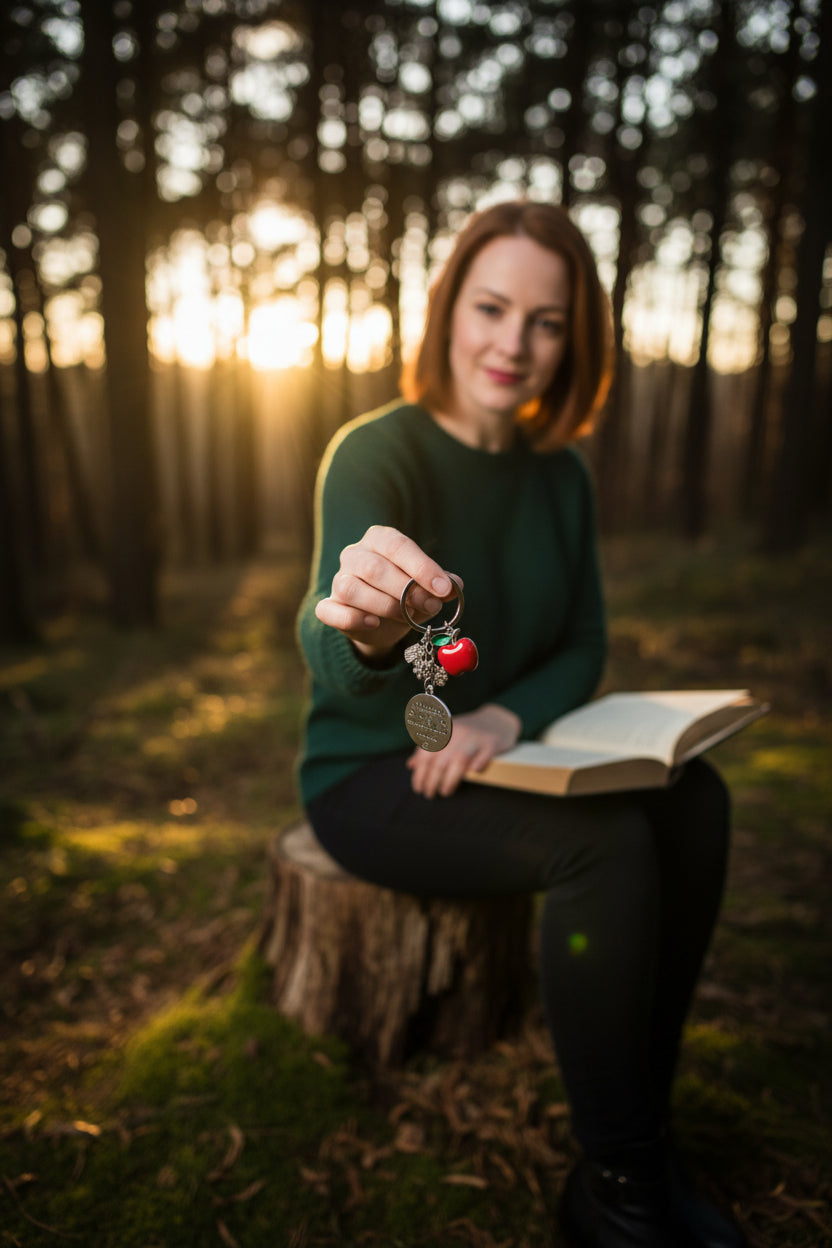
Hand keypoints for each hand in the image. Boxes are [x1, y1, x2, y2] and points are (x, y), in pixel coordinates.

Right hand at [315, 525, 460, 658]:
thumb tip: (455, 586)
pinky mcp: (329, 606)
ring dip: (385, 606)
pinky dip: (353, 618)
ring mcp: (338, 579)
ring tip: (407, 617)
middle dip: (407, 590)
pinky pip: (331, 611)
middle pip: (375, 568)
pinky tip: (374, 623)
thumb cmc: (405, 595)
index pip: (398, 546)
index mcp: (379, 540)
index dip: (422, 567)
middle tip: (431, 606)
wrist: (380, 624)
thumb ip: (440, 585)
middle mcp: (355, 555)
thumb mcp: (426, 587)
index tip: (443, 588)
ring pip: (352, 588)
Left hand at [407, 704, 521, 798]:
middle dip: (432, 780)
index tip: (418, 788)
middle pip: (441, 760)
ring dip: (450, 779)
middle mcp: (457, 732)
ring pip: (460, 759)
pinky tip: (474, 773)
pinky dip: (478, 763)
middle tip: (429, 794)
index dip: (420, 773)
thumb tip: (411, 765)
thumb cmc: (467, 732)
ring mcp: (475, 737)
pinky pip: (484, 754)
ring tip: (444, 792)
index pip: (426, 754)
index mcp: (444, 730)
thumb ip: (428, 749)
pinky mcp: (492, 743)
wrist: (497, 720)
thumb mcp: (446, 735)